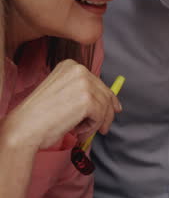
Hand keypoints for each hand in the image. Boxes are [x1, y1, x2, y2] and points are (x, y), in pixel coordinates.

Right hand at [1, 59, 120, 151]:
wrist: (24, 127)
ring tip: (80, 131)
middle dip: (106, 113)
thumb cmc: (38, 116)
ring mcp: (84, 83)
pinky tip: (78, 131)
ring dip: (95, 123)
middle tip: (104, 128)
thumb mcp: (62, 94)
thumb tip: (110, 102)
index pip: (98, 82)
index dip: (108, 98)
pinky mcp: (87, 99)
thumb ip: (82, 92)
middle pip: (105, 93)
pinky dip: (92, 128)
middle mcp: (78, 70)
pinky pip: (100, 116)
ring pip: (105, 107)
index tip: (114, 108)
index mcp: (70, 66)